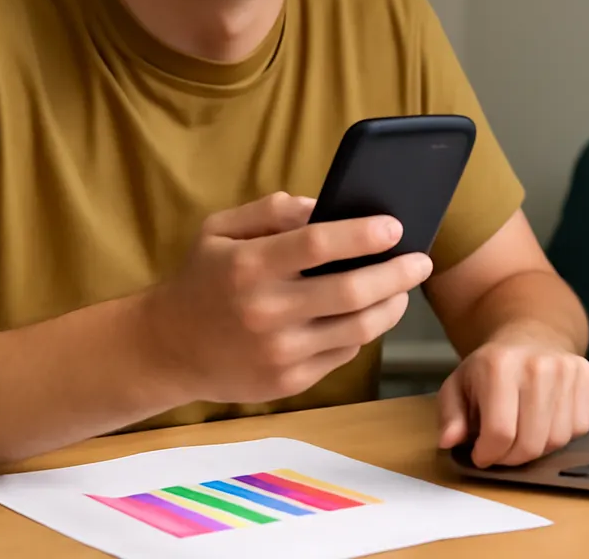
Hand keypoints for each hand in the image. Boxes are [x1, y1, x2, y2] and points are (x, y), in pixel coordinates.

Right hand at [140, 192, 432, 403]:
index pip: (318, 244)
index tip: (395, 226)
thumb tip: (326, 206)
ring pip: (358, 329)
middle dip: (397, 273)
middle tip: (421, 260)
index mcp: (248, 266)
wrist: (167, 349)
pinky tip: (370, 314)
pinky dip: (364, 332)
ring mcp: (279, 352)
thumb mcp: (220, 230)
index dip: (363, 234)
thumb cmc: (202, 279)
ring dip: (392, 305)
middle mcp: (266, 311)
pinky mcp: (288, 382)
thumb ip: (272, 211)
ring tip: (404, 288)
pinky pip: (343, 353)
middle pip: (351, 292)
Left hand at [436, 323, 588, 466]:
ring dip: (536, 450)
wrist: (529, 334)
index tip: (480, 455)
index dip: (488, 455)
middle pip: (531, 442)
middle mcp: (537, 365)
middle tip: (501, 451)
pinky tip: (544, 423)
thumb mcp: (457, 387)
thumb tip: (448, 441)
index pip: (499, 432)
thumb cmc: (489, 368)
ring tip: (521, 436)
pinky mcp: (586, 375)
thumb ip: (450, 416)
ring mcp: (566, 369)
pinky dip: (560, 436)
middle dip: (511, 458)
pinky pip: (579, 428)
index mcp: (499, 365)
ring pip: (557, 440)